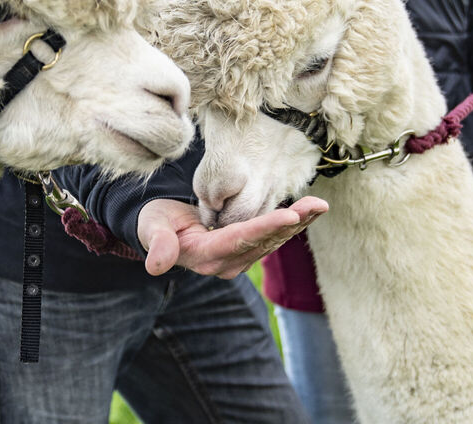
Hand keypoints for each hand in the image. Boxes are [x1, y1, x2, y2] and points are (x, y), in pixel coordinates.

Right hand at [137, 197, 327, 278]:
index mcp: (205, 256)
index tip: (290, 215)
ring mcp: (239, 260)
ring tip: (320, 205)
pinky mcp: (247, 252)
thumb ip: (158, 245)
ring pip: (274, 240)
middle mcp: (226, 263)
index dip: (265, 227)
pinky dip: (294, 223)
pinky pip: (274, 237)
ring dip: (299, 222)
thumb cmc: (156, 223)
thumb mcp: (152, 229)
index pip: (240, 240)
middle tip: (317, 205)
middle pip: (264, 241)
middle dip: (292, 222)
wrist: (162, 231)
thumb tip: (155, 266)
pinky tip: (312, 210)